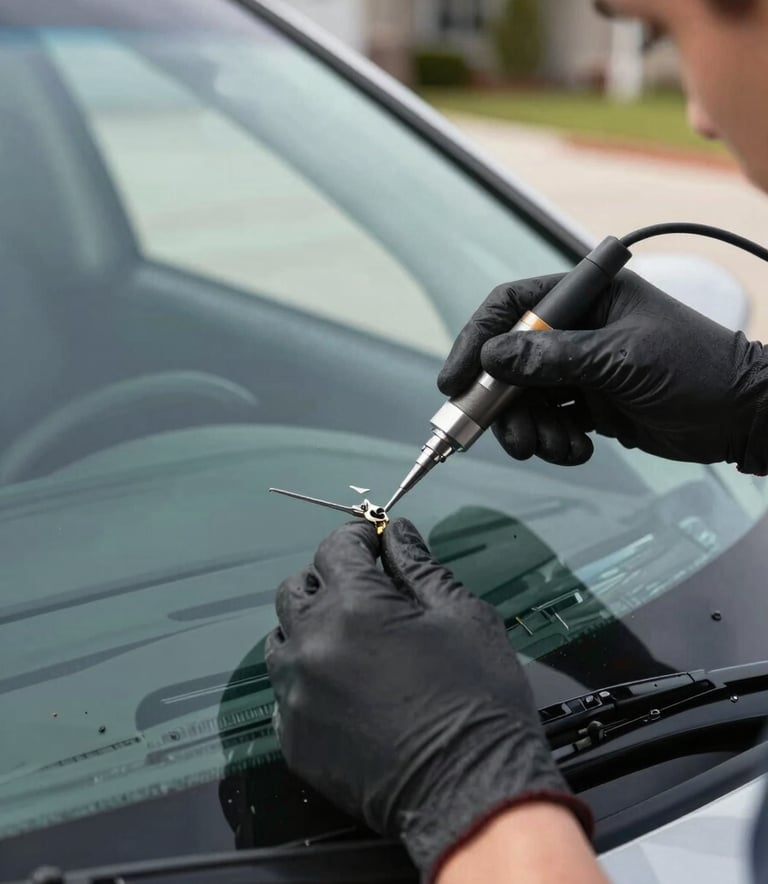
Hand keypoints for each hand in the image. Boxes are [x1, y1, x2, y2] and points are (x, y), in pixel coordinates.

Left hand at [265, 519, 590, 878]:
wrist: (473, 793)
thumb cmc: (479, 702)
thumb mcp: (463, 616)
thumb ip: (420, 566)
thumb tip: (398, 535)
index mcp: (355, 607)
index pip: (336, 548)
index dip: (357, 537)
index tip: (373, 542)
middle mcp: (313, 645)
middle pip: (297, 589)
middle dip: (328, 579)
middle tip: (363, 590)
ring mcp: (297, 695)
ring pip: (283, 639)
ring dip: (310, 628)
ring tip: (350, 640)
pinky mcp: (294, 738)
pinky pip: (285, 691)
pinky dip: (307, 679)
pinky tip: (343, 688)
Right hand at [438, 270, 767, 472]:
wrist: (741, 417)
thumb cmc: (696, 370)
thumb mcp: (620, 359)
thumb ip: (553, 358)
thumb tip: (493, 357)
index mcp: (587, 297)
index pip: (512, 307)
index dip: (477, 340)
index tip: (456, 380)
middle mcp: (578, 329)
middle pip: (509, 361)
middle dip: (503, 403)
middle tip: (510, 437)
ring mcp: (581, 368)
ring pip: (526, 398)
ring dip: (531, 429)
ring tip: (556, 447)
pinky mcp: (588, 403)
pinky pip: (549, 422)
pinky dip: (554, 440)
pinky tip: (579, 449)